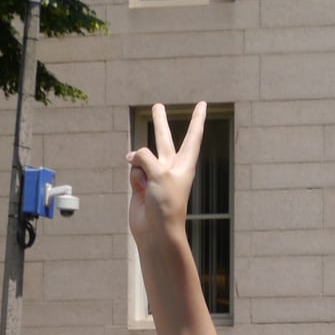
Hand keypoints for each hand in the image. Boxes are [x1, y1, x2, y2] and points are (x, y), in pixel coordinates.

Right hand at [126, 101, 206, 249]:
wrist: (156, 230)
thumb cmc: (166, 203)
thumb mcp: (159, 172)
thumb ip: (145, 156)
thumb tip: (131, 157)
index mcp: (185, 163)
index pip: (193, 135)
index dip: (197, 118)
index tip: (203, 104)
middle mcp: (170, 166)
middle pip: (163, 138)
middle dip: (159, 122)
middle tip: (157, 106)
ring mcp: (154, 174)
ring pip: (142, 156)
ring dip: (141, 165)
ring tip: (149, 185)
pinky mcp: (140, 183)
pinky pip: (134, 170)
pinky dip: (135, 178)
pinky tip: (141, 191)